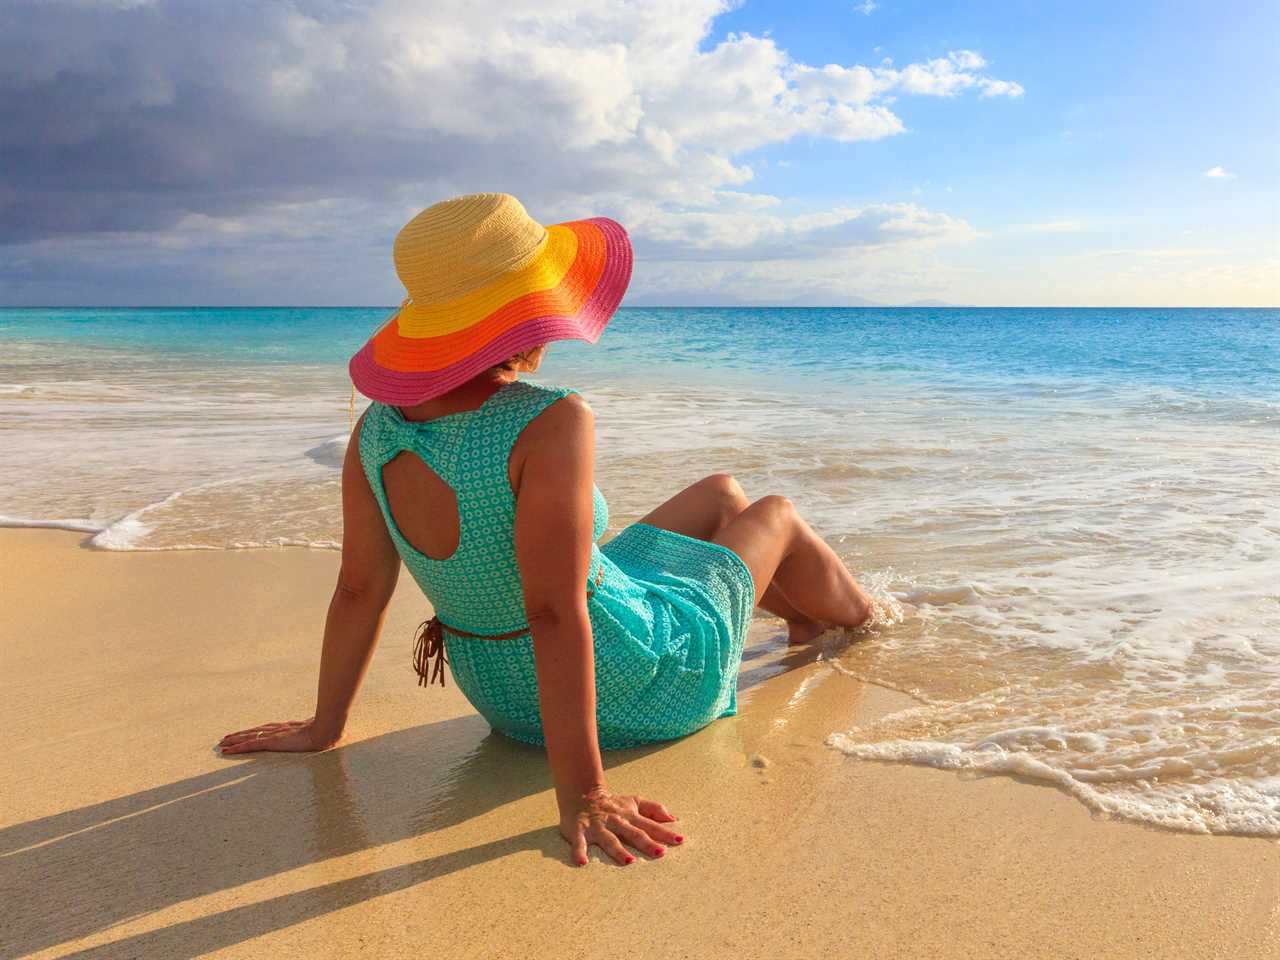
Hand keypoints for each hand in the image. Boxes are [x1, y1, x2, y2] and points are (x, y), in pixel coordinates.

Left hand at [218, 717, 335, 754]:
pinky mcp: (272, 742)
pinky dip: (238, 747)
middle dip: (241, 735)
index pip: (267, 730)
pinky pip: (250, 745)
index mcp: (289, 728)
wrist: (326, 731)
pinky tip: (228, 751)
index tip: (247, 734)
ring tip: (223, 744)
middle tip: (226, 738)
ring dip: (235, 741)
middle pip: (255, 731)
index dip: (256, 732)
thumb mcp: (319, 735)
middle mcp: (278, 729)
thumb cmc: (327, 733)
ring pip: (249, 737)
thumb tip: (326, 739)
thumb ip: (316, 736)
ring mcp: (274, 735)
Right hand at [559, 786, 684, 865]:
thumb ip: (654, 809)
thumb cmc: (612, 803)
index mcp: (630, 815)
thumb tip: (673, 819)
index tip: (680, 840)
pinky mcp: (579, 830)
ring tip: (629, 861)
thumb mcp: (634, 802)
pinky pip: (579, 843)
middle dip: (647, 843)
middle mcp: (616, 820)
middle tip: (660, 853)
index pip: (650, 825)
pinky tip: (582, 863)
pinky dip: (579, 852)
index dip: (664, 833)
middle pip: (633, 833)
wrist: (580, 793)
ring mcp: (598, 826)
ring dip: (618, 850)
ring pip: (610, 839)